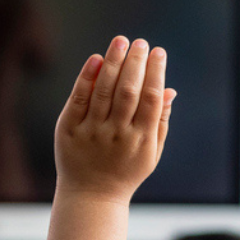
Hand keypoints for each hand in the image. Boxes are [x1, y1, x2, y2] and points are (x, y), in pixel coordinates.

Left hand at [53, 37, 175, 200]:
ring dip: (113, 63)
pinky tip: (96, 59)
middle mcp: (117, 135)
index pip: (150, 98)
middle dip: (136, 62)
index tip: (158, 52)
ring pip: (104, 91)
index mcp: (141, 139)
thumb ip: (160, 122)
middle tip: (140, 42)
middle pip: (128, 91)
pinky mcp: (69, 130)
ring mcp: (92, 132)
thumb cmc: (125, 171)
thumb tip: (170, 90)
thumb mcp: (150, 153)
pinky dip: (87, 78)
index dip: (155, 72)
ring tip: (120, 41)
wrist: (91, 197)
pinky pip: (78, 99)